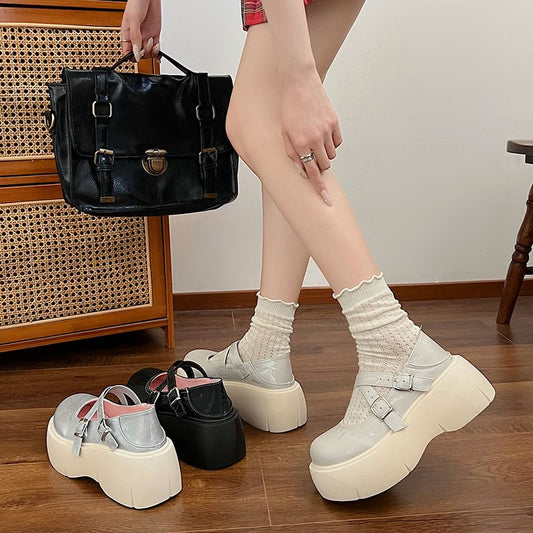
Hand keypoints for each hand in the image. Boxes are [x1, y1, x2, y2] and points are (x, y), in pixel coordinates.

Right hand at [121, 0, 161, 61]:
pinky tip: (157, 48)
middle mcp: (137, 37)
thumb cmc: (136, 3)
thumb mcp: (133, 20)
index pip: (128, 52)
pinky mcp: (155, 34)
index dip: (132, 56)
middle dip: (143, 53)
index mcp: (128, 34)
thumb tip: (135, 51)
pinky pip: (156, 48)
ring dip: (151, 51)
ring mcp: (146, 36)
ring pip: (149, 52)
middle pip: (140, 54)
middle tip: (145, 44)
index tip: (137, 55)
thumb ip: (135, 36)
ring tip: (151, 41)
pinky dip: (158, 51)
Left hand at [280, 70, 342, 205]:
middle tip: (312, 159)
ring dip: (324, 154)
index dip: (319, 187)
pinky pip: (337, 142)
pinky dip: (331, 143)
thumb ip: (292, 153)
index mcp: (300, 143)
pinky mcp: (334, 122)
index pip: (312, 172)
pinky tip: (322, 135)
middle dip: (319, 166)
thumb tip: (300, 170)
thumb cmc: (288, 108)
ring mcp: (326, 130)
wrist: (298, 82)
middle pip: (324, 165)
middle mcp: (315, 139)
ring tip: (314, 143)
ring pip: (331, 155)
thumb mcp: (284, 133)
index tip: (325, 199)